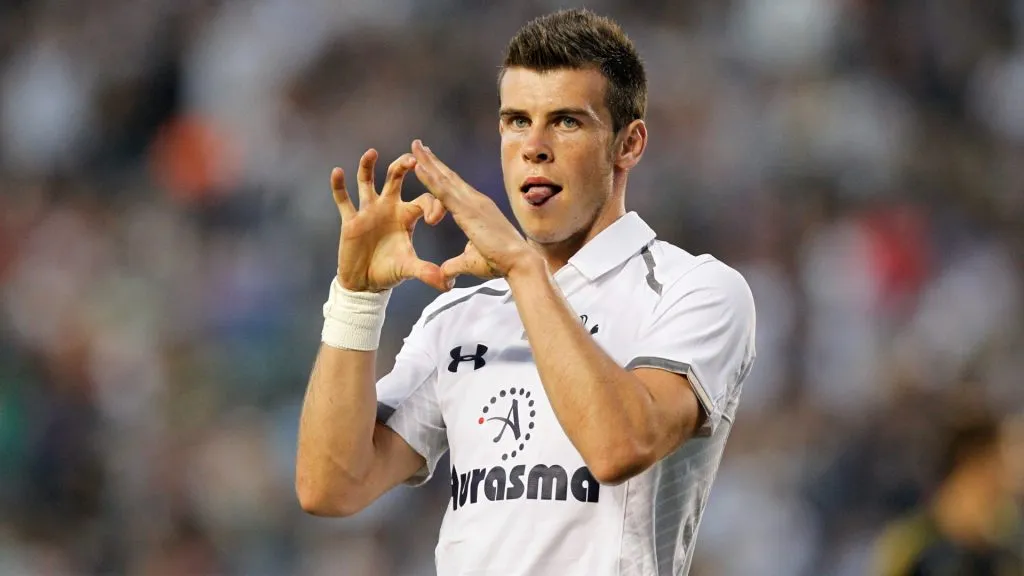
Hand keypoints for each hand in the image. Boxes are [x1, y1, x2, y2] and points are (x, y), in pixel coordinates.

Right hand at [331, 149, 449, 292]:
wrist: (366, 283)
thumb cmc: (390, 272)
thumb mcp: (409, 269)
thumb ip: (426, 272)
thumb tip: (447, 285)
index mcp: (407, 216)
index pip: (424, 200)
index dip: (432, 206)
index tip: (435, 219)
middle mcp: (388, 207)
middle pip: (396, 178)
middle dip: (403, 167)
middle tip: (412, 159)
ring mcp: (368, 211)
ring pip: (367, 182)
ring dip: (368, 167)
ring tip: (372, 153)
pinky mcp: (350, 220)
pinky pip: (343, 200)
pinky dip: (339, 186)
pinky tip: (337, 171)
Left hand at [410, 140, 537, 283]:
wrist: (519, 263)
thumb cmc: (501, 262)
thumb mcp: (471, 262)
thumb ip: (455, 265)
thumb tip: (444, 274)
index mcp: (478, 208)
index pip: (455, 187)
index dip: (441, 173)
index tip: (429, 161)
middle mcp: (476, 200)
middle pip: (449, 176)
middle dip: (432, 160)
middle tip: (417, 145)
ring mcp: (472, 203)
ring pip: (445, 178)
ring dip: (428, 161)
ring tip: (414, 147)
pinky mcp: (468, 211)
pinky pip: (444, 191)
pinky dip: (430, 178)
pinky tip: (418, 167)